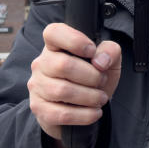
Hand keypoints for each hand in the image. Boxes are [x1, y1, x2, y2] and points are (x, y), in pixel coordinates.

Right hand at [27, 23, 120, 147]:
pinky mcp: (39, 108)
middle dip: (91, 76)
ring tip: (101, 98)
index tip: (92, 51)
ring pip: (63, 91)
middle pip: (64, 65)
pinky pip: (61, 113)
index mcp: (55, 45)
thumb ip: (110, 51)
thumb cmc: (92, 79)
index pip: (54, 32)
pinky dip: (84, 115)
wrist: (82, 108)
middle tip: (101, 81)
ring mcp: (37, 85)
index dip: (75, 40)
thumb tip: (100, 61)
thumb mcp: (109, 62)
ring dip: (90, 97)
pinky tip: (94, 112)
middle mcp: (41, 63)